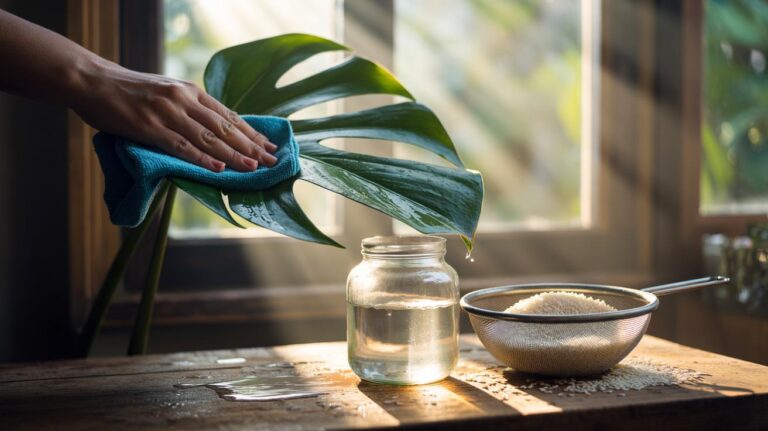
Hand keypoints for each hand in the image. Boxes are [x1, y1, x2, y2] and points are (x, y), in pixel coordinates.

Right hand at [71, 60, 277, 171]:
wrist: (91, 81)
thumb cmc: (128, 91)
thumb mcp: (165, 93)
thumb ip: (187, 108)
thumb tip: (212, 130)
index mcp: (190, 91)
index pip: (228, 115)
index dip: (251, 132)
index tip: (269, 146)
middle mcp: (183, 99)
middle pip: (224, 127)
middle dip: (251, 146)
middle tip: (271, 161)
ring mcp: (167, 113)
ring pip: (208, 138)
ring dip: (233, 156)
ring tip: (253, 168)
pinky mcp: (149, 127)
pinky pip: (181, 146)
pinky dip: (202, 159)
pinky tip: (219, 170)